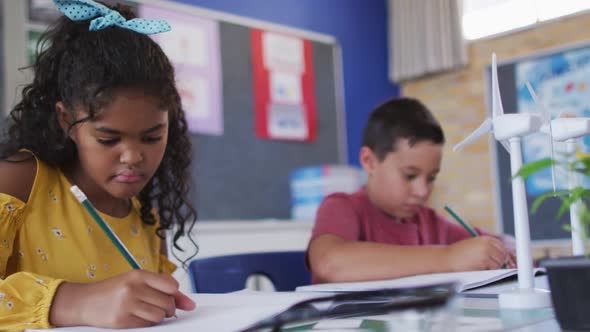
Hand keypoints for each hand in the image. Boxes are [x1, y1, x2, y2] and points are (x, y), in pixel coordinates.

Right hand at [50, 270, 195, 327]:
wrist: (83, 302)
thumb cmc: (114, 290)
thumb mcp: (136, 282)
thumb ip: (163, 289)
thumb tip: (190, 304)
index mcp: (138, 275)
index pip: (171, 285)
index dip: (175, 294)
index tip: (170, 296)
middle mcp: (133, 288)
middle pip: (168, 303)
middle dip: (169, 308)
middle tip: (160, 307)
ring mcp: (127, 305)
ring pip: (160, 316)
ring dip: (159, 317)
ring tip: (148, 312)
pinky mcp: (121, 321)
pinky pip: (147, 325)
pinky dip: (147, 324)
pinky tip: (138, 317)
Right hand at [445, 236, 510, 271]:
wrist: (447, 259)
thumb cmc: (458, 254)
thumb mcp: (473, 246)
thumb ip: (486, 248)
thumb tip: (501, 257)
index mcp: (484, 239)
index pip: (501, 246)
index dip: (501, 253)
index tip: (500, 259)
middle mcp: (487, 245)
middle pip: (502, 255)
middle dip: (499, 261)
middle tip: (491, 265)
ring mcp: (486, 254)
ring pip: (498, 263)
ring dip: (493, 267)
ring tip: (481, 267)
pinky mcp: (483, 263)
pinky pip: (493, 269)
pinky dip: (488, 271)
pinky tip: (479, 269)